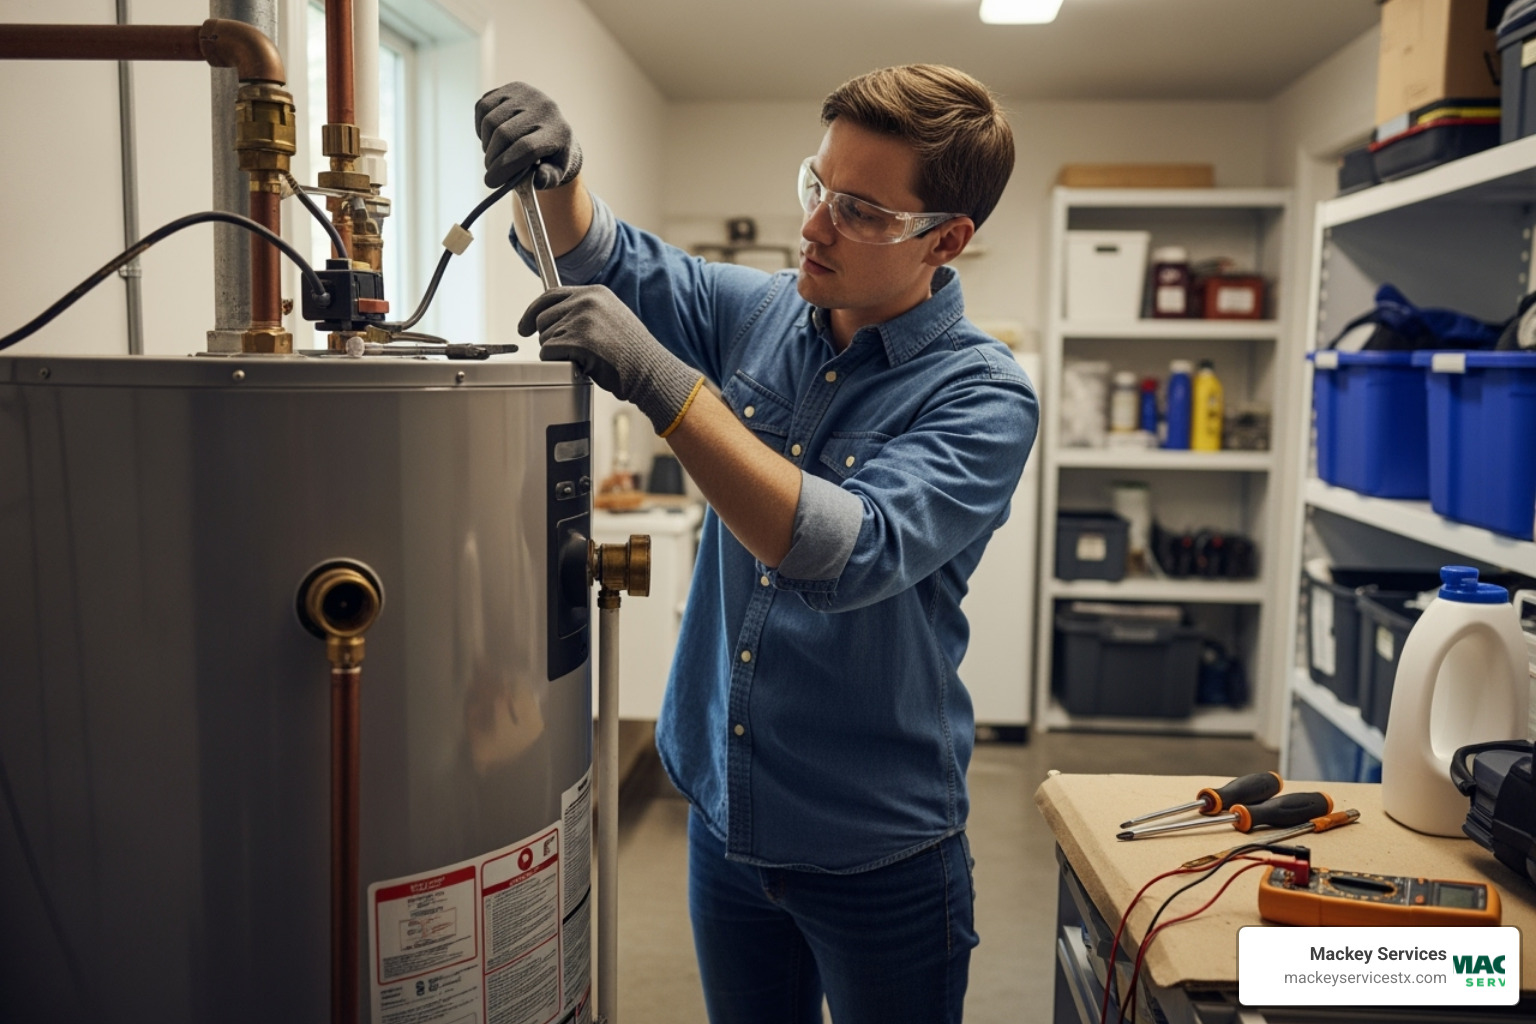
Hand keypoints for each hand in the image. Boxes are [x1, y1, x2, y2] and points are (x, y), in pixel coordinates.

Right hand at [474, 82, 582, 189]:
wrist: (553, 128)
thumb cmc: (552, 156)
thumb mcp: (556, 173)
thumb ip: (548, 179)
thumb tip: (539, 178)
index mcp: (559, 131)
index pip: (526, 148)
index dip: (504, 166)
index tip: (491, 182)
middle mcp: (544, 107)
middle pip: (505, 135)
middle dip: (493, 159)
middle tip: (492, 172)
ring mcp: (527, 94)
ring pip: (490, 121)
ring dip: (486, 144)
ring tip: (495, 154)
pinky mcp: (511, 87)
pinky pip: (483, 107)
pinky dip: (480, 127)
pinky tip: (491, 137)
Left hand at [520, 286, 702, 435]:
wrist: (651, 371)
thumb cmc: (632, 354)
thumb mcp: (610, 318)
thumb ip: (584, 312)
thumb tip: (552, 318)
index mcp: (594, 292)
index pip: (550, 295)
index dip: (532, 312)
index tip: (524, 326)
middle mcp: (586, 301)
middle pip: (542, 319)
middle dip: (550, 339)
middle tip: (572, 353)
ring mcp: (582, 320)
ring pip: (544, 339)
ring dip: (558, 354)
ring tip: (586, 359)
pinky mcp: (578, 341)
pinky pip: (548, 354)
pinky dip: (558, 365)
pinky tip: (582, 366)